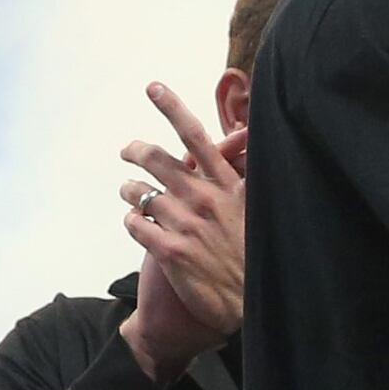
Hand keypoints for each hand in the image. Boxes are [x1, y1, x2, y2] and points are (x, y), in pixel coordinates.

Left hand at [121, 83, 245, 384]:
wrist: (253, 302)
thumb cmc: (258, 254)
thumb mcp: (260, 209)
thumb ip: (245, 177)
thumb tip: (243, 146)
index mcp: (228, 185)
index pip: (197, 136)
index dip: (173, 108)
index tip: (153, 87)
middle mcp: (204, 198)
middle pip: (157, 158)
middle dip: (136, 149)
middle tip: (128, 150)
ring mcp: (185, 224)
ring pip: (139, 192)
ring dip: (130, 190)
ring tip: (132, 194)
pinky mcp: (169, 250)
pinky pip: (134, 224)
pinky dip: (131, 220)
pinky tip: (138, 224)